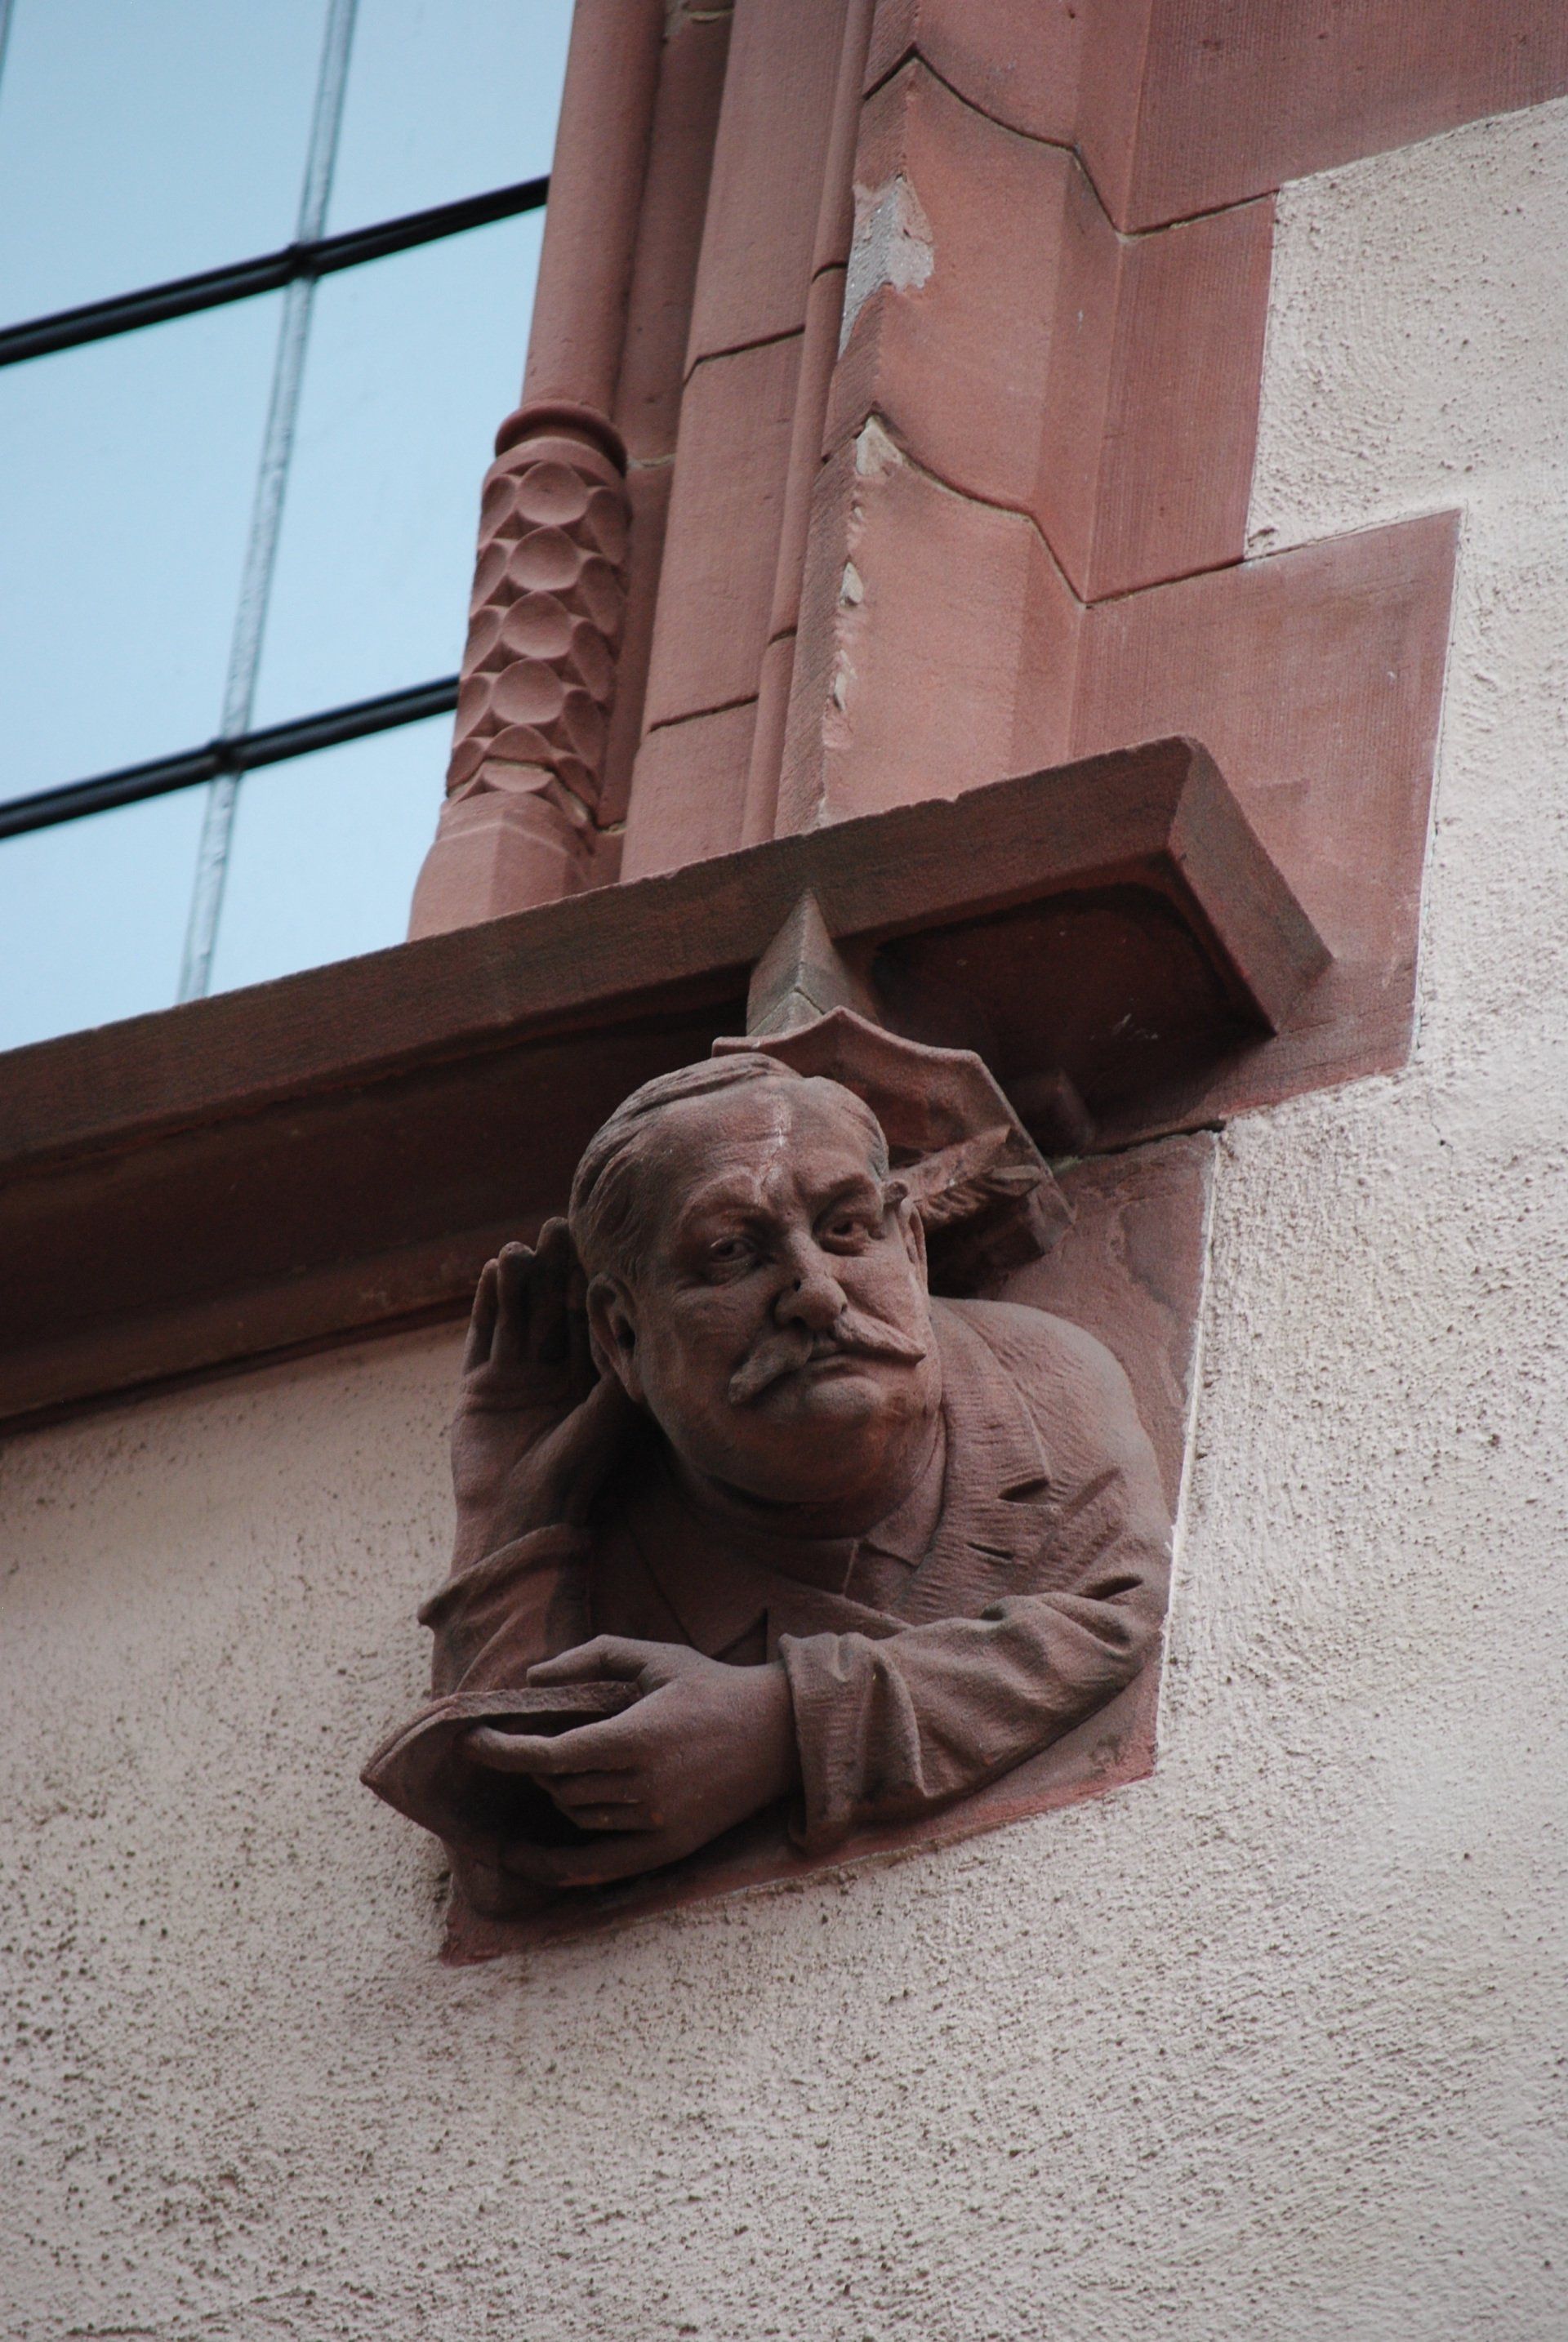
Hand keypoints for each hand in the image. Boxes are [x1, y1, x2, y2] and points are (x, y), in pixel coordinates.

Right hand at [451, 1221, 631, 1561]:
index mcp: (592, 1382)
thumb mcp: (611, 1416)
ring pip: (519, 1317)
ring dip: (521, 1281)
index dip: (590, 1281)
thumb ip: (619, 1368)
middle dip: (556, 1271)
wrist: (519, 1518)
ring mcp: (516, 1380)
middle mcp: (556, 1377)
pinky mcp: (480, 1388)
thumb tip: (641, 1318)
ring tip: (521, 1246)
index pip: (591, 1320)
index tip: (593, 1243)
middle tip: (557, 1228)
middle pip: (555, 1310)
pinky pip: (484, 1337)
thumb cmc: (576, 1474)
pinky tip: (494, 1272)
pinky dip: (488, 1305)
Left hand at [463, 1637, 801, 1887]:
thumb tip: (533, 1679)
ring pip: (578, 1817)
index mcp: (635, 1737)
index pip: (549, 1756)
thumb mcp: (654, 1656)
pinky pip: (601, 1865)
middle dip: (538, 1765)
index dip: (503, 1751)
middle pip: (560, 1787)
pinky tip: (528, 1861)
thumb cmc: (713, 1686)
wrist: (779, 1733)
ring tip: (561, 1770)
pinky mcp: (669, 1846)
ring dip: (559, 1794)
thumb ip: (591, 1657)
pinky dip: (561, 1866)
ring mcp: (657, 1822)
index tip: (473, 1741)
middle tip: (537, 1742)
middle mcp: (642, 1787)